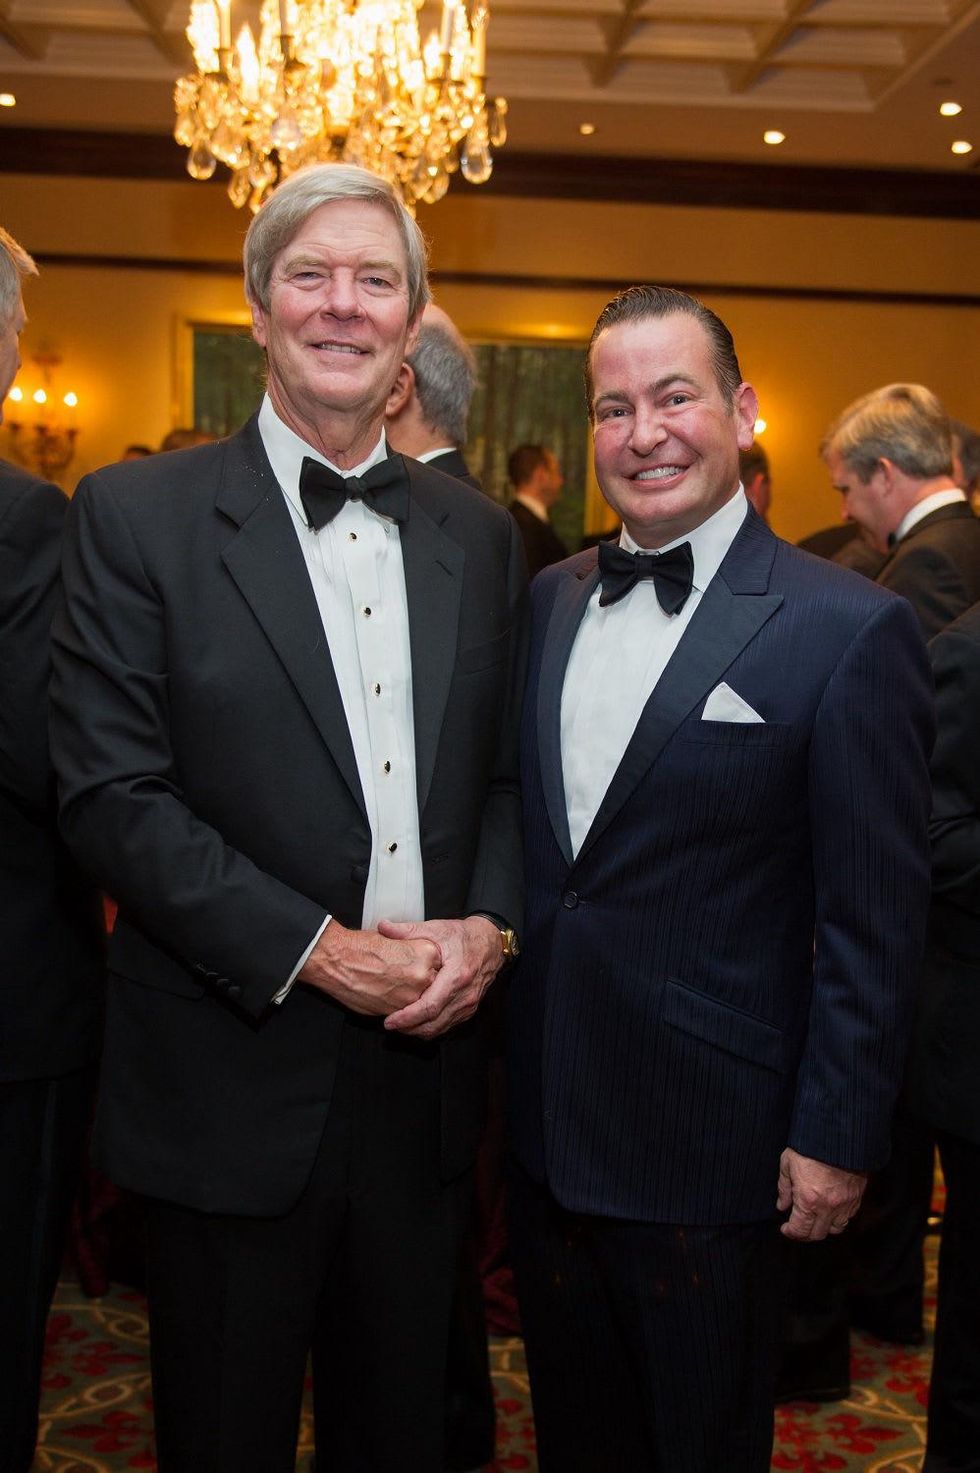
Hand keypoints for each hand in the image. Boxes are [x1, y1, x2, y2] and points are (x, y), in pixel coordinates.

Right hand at [298, 918, 440, 1016]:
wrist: (338, 960)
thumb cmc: (361, 947)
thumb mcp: (395, 939)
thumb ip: (411, 949)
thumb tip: (419, 960)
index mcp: (427, 952)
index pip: (438, 964)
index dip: (429, 967)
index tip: (422, 968)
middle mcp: (425, 975)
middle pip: (434, 984)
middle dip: (424, 984)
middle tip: (409, 981)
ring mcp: (413, 995)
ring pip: (422, 1001)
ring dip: (416, 1000)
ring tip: (399, 991)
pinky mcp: (399, 1011)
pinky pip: (409, 1014)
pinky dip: (404, 1011)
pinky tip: (392, 1000)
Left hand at [378, 915, 502, 1039]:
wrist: (491, 943)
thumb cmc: (463, 936)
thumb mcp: (436, 928)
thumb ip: (408, 930)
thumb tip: (383, 926)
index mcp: (456, 976)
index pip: (430, 1006)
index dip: (408, 1017)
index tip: (390, 1021)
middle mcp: (465, 994)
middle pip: (434, 1023)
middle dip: (409, 1028)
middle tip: (390, 1024)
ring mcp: (469, 1004)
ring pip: (441, 1028)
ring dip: (419, 1030)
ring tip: (400, 1024)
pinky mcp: (470, 1009)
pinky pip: (449, 1025)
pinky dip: (431, 1027)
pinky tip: (418, 1021)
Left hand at [776, 1147, 866, 1241]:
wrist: (838, 1134)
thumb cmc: (810, 1146)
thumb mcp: (788, 1163)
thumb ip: (784, 1188)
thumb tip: (782, 1205)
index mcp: (808, 1200)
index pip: (800, 1230)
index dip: (790, 1232)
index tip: (785, 1228)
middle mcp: (828, 1207)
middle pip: (817, 1234)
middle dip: (805, 1234)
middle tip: (798, 1225)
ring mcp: (845, 1204)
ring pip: (835, 1229)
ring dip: (823, 1227)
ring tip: (815, 1218)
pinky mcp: (857, 1197)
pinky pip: (848, 1217)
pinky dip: (838, 1218)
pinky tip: (830, 1210)